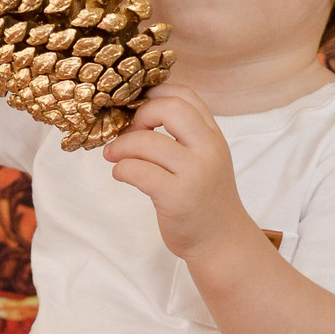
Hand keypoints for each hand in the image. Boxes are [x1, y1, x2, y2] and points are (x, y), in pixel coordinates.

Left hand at [102, 84, 249, 261]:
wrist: (221, 241)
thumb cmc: (205, 200)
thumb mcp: (206, 159)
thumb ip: (186, 135)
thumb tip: (140, 111)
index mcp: (214, 136)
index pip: (186, 95)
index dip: (156, 92)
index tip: (137, 104)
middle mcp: (208, 149)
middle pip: (170, 108)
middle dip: (140, 114)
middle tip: (128, 131)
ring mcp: (194, 173)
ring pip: (148, 142)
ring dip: (121, 146)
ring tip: (113, 155)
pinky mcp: (177, 197)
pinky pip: (138, 171)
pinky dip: (121, 169)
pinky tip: (121, 174)